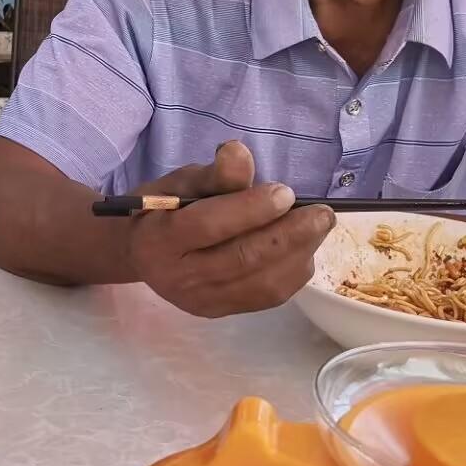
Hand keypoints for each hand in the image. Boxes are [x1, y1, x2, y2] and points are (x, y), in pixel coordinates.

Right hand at [122, 140, 334, 316]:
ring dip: (298, 255)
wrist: (143, 253)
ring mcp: (200, 301)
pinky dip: (292, 273)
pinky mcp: (219, 312)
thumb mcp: (181, 182)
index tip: (285, 192)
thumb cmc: (164, 209)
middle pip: (242, 259)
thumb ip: (213, 173)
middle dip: (289, 235)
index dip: (251, 208)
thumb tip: (240, 153)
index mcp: (159, 239)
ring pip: (260, 284)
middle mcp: (177, 277)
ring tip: (318, 228)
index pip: (209, 225)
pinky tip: (302, 250)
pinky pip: (266, 298)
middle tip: (322, 214)